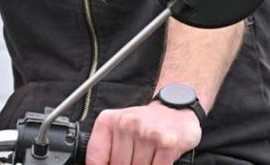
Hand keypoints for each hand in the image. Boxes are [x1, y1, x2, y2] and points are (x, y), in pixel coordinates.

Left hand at [86, 102, 201, 164]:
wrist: (175, 110)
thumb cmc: (143, 123)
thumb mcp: (117, 129)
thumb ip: (105, 149)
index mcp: (109, 120)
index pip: (95, 158)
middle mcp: (127, 124)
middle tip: (133, 158)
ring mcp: (147, 133)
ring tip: (146, 155)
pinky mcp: (167, 143)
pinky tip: (157, 158)